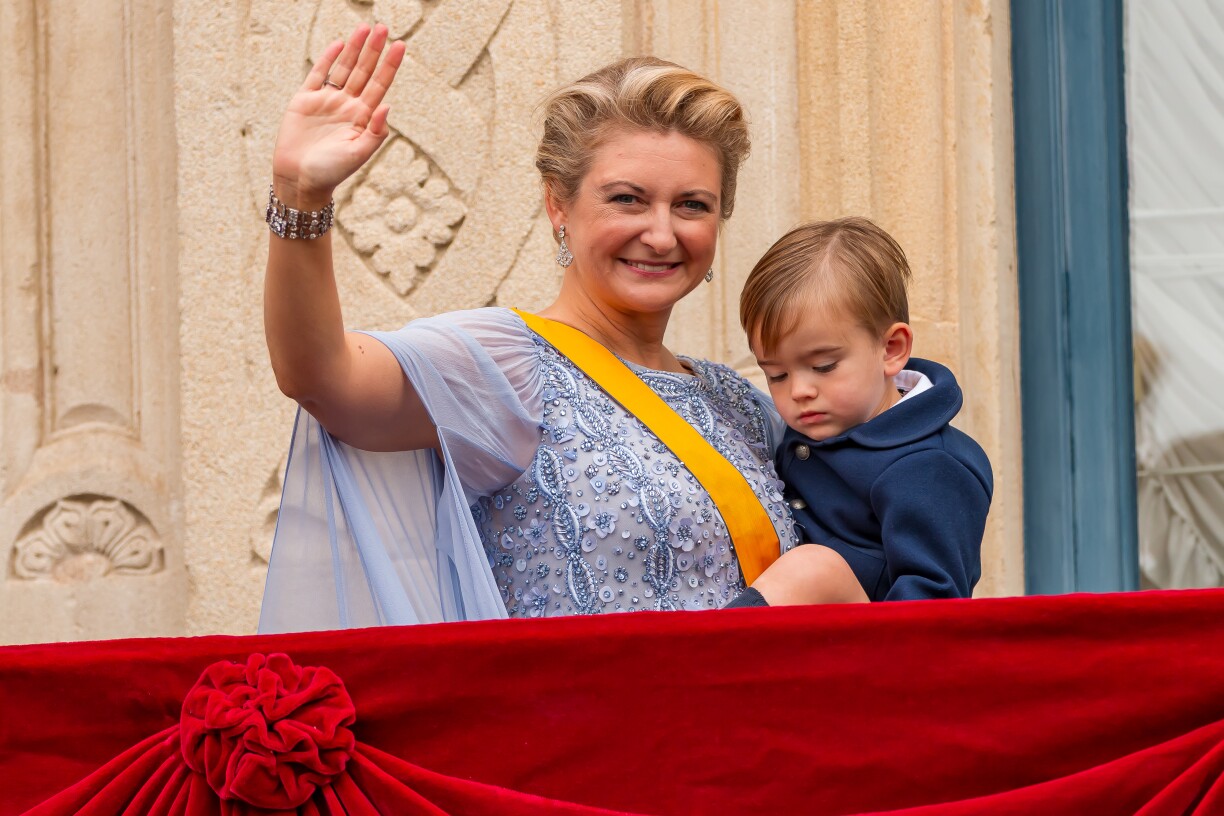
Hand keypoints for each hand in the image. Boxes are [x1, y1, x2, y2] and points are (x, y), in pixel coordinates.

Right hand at [271, 24, 404, 207]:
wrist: (299, 179)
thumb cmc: (331, 172)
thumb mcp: (358, 153)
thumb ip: (376, 132)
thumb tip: (387, 105)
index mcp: (363, 118)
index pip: (380, 85)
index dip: (390, 65)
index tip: (401, 46)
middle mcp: (347, 106)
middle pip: (363, 71)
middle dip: (374, 50)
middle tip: (384, 27)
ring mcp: (327, 101)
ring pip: (343, 68)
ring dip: (354, 49)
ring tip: (365, 28)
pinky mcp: (305, 100)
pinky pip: (319, 74)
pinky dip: (328, 59)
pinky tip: (339, 44)